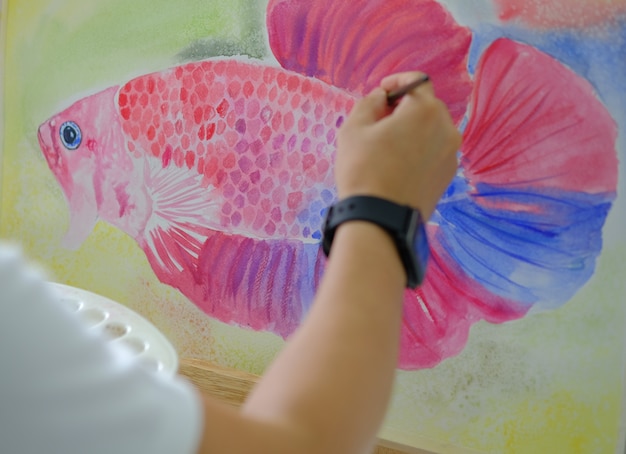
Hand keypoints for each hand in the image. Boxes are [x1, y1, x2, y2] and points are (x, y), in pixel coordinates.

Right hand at [335, 72, 460, 219]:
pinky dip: (420, 149)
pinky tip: (400, 164)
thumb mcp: (354, 128)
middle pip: (427, 106)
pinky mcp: (448, 176)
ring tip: (389, 145)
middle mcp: (447, 128)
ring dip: (414, 129)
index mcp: (426, 110)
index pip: (417, 81)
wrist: (381, 219)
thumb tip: (382, 98)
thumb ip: (369, 102)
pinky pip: (435, 151)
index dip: (397, 82)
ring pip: (432, 130)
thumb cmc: (363, 170)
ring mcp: (451, 154)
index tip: (381, 92)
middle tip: (380, 121)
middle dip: (405, 107)